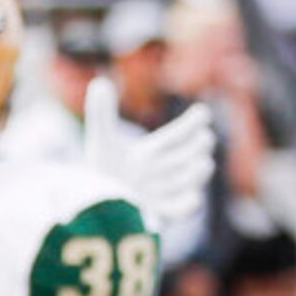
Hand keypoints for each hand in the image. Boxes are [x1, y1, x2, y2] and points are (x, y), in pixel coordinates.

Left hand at [84, 81, 216, 228]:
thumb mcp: (101, 143)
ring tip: (199, 165)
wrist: (93, 212)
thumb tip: (99, 82)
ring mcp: (168, 191)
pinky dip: (190, 201)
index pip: (182, 130)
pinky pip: (188, 206)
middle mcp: (165, 170)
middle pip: (197, 148)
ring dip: (198, 168)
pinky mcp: (166, 213)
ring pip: (198, 171)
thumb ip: (102, 114)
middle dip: (202, 143)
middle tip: (201, 141)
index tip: (201, 113)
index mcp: (153, 151)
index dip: (195, 120)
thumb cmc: (100, 177)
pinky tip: (191, 197)